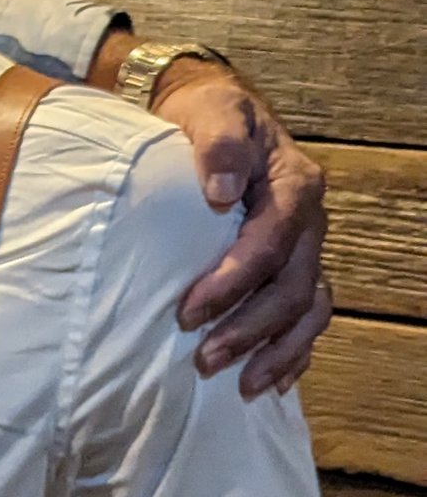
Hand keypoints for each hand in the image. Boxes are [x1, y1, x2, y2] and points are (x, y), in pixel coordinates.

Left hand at [156, 60, 331, 396]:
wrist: (212, 116)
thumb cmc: (207, 115)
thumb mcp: (211, 111)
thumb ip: (219, 144)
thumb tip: (222, 192)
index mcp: (294, 186)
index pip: (273, 242)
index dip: (235, 281)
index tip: (189, 310)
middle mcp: (307, 223)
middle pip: (293, 287)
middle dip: (251, 328)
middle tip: (205, 359)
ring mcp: (302, 250)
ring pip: (307, 310)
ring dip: (275, 351)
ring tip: (240, 385)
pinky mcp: (288, 269)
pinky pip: (304, 318)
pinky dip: (291, 353)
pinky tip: (270, 383)